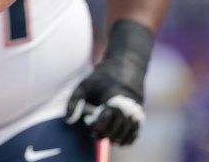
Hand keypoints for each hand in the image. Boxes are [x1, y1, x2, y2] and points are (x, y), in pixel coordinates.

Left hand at [65, 19, 153, 145]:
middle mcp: (127, 109)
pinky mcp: (140, 116)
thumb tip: (68, 121)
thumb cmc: (101, 78)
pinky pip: (134, 135)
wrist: (126, 68)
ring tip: (102, 132)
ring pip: (124, 136)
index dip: (92, 126)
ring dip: (111, 138)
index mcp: (113, 100)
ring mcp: (135, 113)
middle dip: (100, 134)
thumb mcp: (84, 85)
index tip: (87, 119)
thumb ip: (73, 102)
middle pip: (113, 132)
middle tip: (94, 127)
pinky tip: (115, 137)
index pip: (103, 123)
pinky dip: (124, 139)